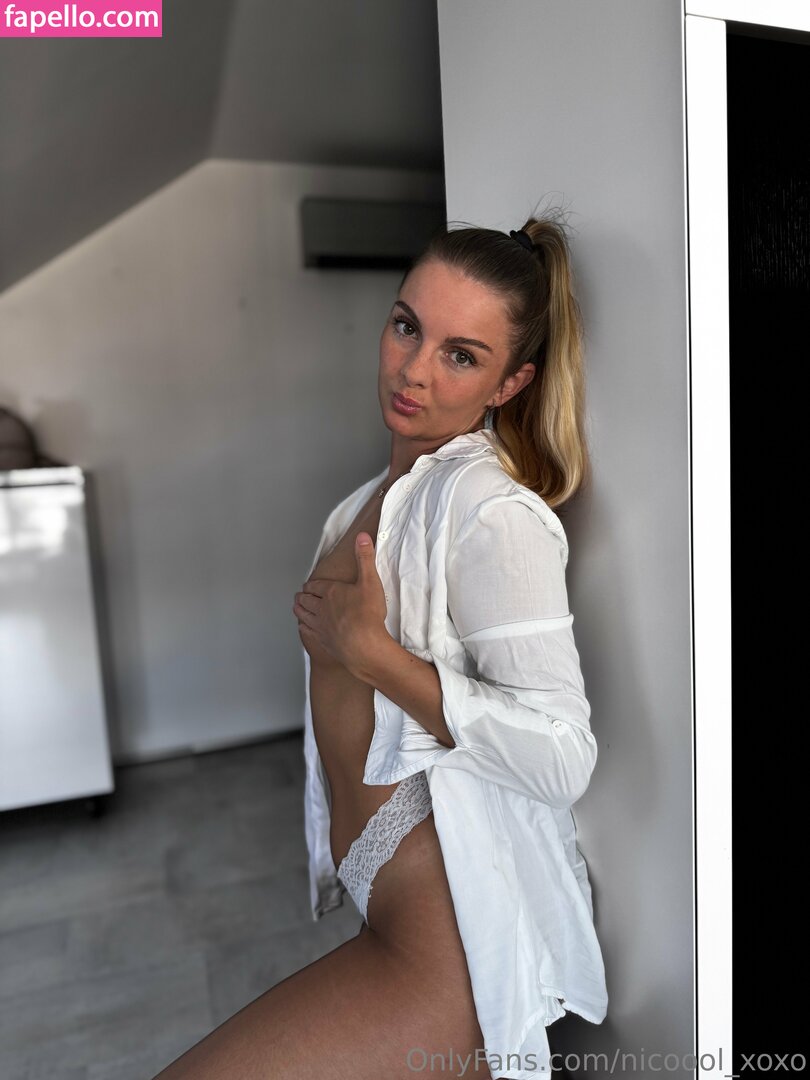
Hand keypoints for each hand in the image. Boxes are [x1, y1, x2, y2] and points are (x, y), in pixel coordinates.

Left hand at [293, 533, 389, 674]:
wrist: (365, 646)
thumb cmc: (368, 615)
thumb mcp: (370, 581)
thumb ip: (365, 558)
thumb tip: (361, 536)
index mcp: (331, 592)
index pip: (316, 585)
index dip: (312, 584)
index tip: (310, 584)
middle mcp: (321, 608)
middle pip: (306, 600)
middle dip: (303, 595)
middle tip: (300, 594)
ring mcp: (320, 626)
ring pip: (304, 615)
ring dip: (299, 609)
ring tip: (297, 607)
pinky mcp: (323, 641)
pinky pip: (307, 632)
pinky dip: (303, 627)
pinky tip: (303, 627)